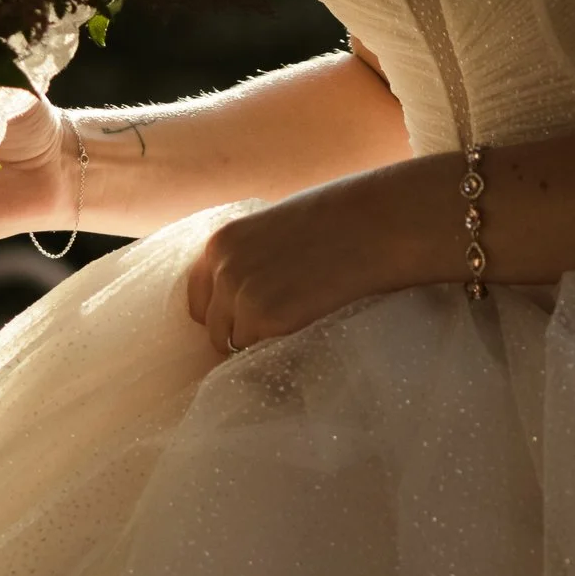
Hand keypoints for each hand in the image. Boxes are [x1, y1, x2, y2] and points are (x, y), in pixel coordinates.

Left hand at [184, 173, 429, 353]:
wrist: (377, 225)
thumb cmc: (339, 221)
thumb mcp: (275, 229)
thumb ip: (251, 259)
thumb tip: (246, 293)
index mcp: (220, 244)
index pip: (198, 298)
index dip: (223, 312)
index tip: (247, 319)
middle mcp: (222, 270)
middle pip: (213, 328)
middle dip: (240, 333)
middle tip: (278, 331)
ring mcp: (242, 297)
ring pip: (236, 345)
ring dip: (262, 344)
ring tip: (299, 328)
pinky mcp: (269, 320)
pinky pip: (261, 354)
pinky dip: (280, 351)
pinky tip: (308, 331)